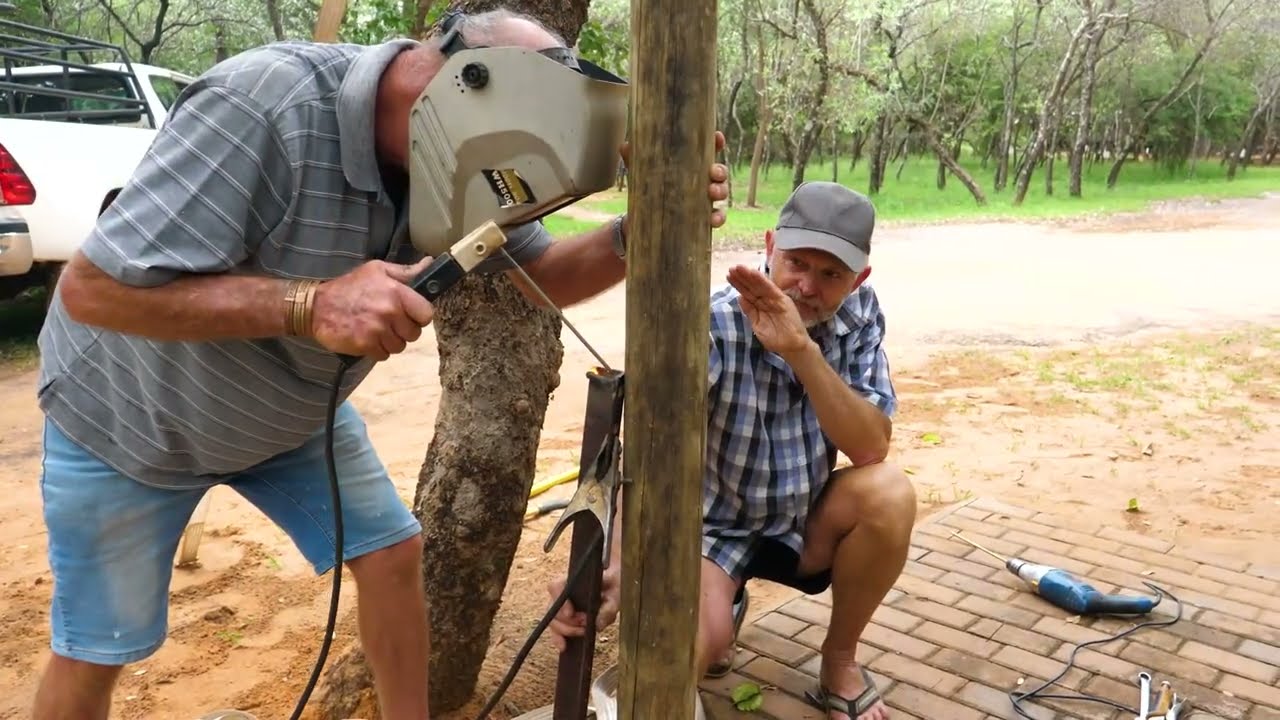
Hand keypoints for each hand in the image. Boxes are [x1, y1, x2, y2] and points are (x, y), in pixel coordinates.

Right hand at [309, 256, 435, 360]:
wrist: (316, 306)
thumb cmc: (349, 287)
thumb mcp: (377, 270)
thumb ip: (405, 271)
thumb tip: (429, 264)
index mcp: (396, 292)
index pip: (426, 314)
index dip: (420, 316)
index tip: (411, 315)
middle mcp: (389, 312)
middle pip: (414, 333)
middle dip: (404, 330)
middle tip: (390, 323)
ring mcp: (377, 330)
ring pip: (399, 346)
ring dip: (391, 341)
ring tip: (377, 330)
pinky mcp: (365, 345)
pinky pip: (384, 355)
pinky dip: (378, 350)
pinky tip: (368, 338)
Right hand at [545, 562, 620, 651]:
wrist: (613, 584)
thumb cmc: (613, 585)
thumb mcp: (616, 592)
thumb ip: (609, 607)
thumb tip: (598, 625)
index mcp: (572, 581)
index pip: (555, 587)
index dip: (560, 602)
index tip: (571, 613)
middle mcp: (563, 593)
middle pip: (553, 609)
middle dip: (568, 622)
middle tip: (585, 625)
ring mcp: (562, 606)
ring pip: (553, 621)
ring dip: (566, 631)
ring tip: (583, 632)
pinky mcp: (565, 619)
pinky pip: (556, 630)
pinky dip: (558, 639)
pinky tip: (564, 647)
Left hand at [618, 130, 729, 230]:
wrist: (640, 221)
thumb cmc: (646, 189)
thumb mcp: (640, 174)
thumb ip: (634, 160)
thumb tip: (625, 146)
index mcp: (689, 164)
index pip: (708, 150)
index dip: (717, 142)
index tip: (718, 137)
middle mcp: (700, 180)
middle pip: (719, 171)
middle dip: (720, 170)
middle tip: (713, 172)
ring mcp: (703, 200)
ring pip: (721, 192)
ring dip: (721, 190)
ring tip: (712, 192)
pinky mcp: (701, 219)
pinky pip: (717, 217)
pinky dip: (719, 218)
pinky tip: (713, 220)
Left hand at [727, 264, 811, 356]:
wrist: (792, 347)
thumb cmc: (776, 338)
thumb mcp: (758, 325)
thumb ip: (750, 311)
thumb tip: (740, 297)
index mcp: (760, 306)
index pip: (748, 293)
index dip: (739, 284)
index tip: (729, 276)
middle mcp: (767, 300)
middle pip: (752, 287)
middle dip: (742, 277)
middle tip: (731, 268)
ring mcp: (775, 299)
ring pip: (759, 285)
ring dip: (749, 276)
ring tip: (738, 268)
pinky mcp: (783, 300)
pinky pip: (770, 288)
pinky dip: (762, 280)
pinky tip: (753, 272)